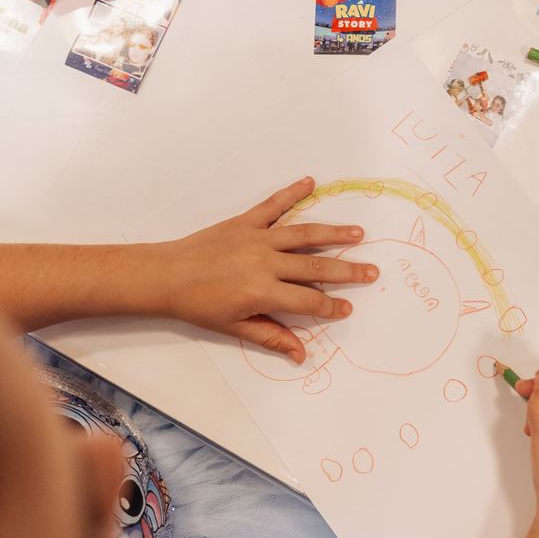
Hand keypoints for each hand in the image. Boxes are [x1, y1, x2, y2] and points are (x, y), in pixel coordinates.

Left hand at [156, 177, 377, 363]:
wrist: (166, 276)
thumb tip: (302, 354)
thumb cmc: (199, 306)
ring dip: (333, 233)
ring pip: (303, 233)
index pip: (308, 300)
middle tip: (372, 271)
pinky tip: (310, 183)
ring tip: (358, 233)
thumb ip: (272, 337)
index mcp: (263, 291)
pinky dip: (292, 193)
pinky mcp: (245, 221)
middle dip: (346, 270)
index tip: (348, 307)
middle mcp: (264, 262)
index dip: (331, 306)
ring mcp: (256, 238)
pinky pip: (273, 205)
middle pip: (315, 266)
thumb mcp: (236, 327)